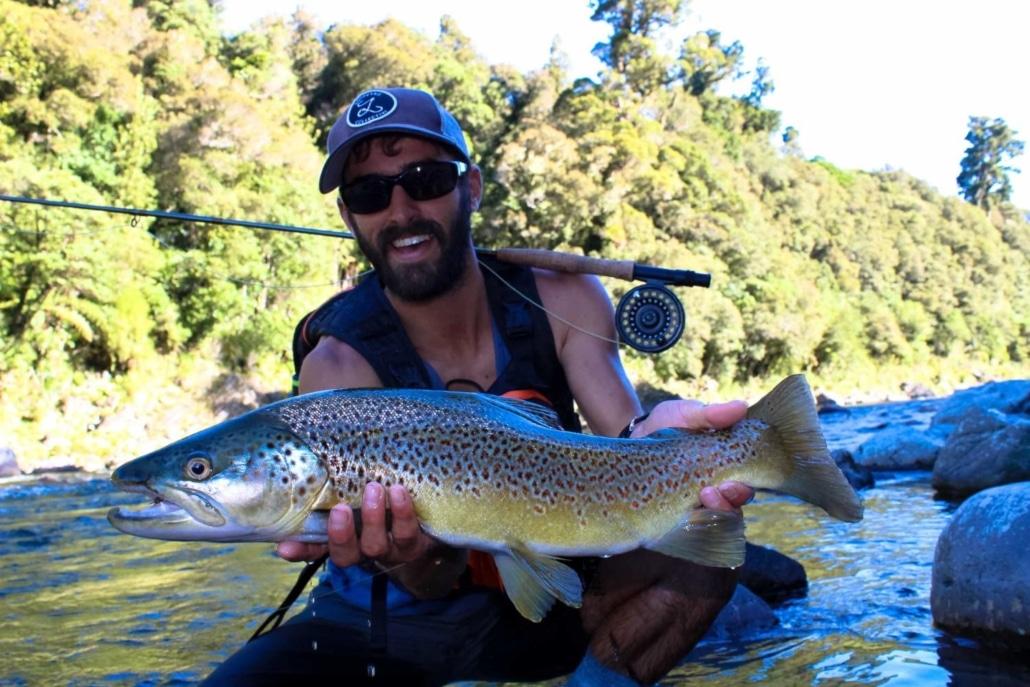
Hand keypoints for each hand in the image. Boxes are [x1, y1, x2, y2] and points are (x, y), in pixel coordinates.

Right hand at [277, 482, 434, 567]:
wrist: (429, 523)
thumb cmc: (383, 501)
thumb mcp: (358, 498)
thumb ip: (334, 492)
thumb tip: (305, 480)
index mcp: (343, 539)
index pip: (314, 550)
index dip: (299, 551)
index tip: (284, 547)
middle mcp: (362, 550)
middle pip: (346, 554)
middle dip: (341, 534)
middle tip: (340, 509)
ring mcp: (388, 550)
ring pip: (375, 545)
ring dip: (373, 518)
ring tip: (374, 489)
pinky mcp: (413, 545)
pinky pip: (406, 533)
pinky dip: (402, 512)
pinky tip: (398, 492)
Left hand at [632, 399, 754, 512]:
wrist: (633, 438)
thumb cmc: (666, 424)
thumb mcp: (687, 414)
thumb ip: (711, 414)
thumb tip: (741, 406)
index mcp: (726, 464)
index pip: (747, 481)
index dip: (745, 486)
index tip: (735, 481)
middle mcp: (716, 486)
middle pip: (735, 503)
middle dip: (730, 500)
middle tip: (713, 491)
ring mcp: (697, 502)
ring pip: (717, 518)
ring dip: (714, 511)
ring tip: (701, 496)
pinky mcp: (676, 514)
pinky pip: (692, 527)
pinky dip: (693, 523)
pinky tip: (685, 515)